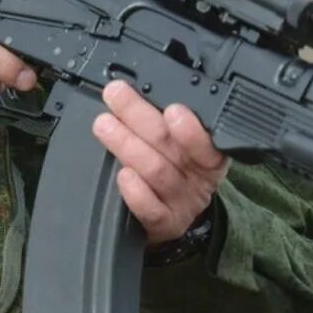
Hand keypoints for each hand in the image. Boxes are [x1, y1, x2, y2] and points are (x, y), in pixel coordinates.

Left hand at [92, 80, 227, 243]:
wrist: (169, 216)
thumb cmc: (171, 168)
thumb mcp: (176, 142)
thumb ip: (161, 119)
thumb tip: (128, 89)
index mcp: (207, 153)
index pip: (207, 141)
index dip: (191, 129)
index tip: (173, 110)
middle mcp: (198, 178)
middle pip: (171, 147)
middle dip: (140, 117)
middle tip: (116, 95)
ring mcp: (182, 202)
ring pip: (157, 172)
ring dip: (128, 145)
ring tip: (104, 125)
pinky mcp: (165, 223)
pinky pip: (152, 210)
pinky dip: (136, 192)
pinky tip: (123, 175)